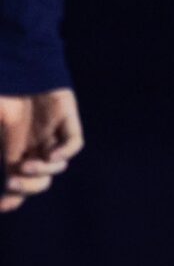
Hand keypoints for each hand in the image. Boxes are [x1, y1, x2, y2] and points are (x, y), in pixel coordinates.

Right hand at [1, 88, 84, 212]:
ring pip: (56, 165)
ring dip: (42, 171)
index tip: (2, 206)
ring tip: (25, 164)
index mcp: (12, 148)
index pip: (18, 182)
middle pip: (39, 179)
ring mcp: (51, 131)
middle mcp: (33, 143)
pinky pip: (74, 142)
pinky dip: (64, 152)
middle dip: (27, 186)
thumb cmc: (1, 89)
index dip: (13, 196)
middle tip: (12, 181)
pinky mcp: (65, 117)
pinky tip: (50, 154)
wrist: (15, 59)